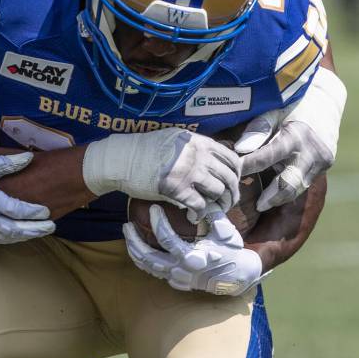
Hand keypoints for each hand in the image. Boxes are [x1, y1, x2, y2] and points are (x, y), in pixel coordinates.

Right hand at [83, 128, 241, 215]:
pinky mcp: (176, 189)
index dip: (236, 175)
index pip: (231, 159)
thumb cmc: (146, 149)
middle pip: (229, 178)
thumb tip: (218, 155)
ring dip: (219, 206)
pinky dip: (200, 215)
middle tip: (228, 203)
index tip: (232, 184)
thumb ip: (197, 146)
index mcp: (199, 142)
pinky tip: (195, 219)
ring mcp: (188, 172)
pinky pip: (199, 206)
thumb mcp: (176, 138)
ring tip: (213, 211)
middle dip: (232, 194)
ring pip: (218, 193)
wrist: (122, 159)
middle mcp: (197, 155)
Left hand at [123, 205, 263, 295]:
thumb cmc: (231, 250)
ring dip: (135, 250)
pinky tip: (136, 249)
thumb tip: (200, 195)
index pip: (167, 239)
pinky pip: (154, 272)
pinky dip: (143, 261)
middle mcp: (181, 270)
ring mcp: (178, 278)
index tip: (153, 208)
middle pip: (149, 257)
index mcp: (193, 257)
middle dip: (135, 240)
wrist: (237, 275)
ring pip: (148, 267)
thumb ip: (212, 212)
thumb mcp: (225, 230)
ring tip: (128, 234)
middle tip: (127, 225)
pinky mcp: (177, 282)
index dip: (157, 222)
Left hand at [235, 67, 345, 209]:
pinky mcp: (325, 165)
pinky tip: (276, 194)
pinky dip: (290, 188)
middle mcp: (311, 151)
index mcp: (295, 135)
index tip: (232, 172)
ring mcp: (321, 160)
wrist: (324, 102)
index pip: (266, 157)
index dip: (247, 166)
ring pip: (298, 187)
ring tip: (261, 202)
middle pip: (288, 184)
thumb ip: (258, 129)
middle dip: (270, 197)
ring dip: (279, 196)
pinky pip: (304, 182)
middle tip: (254, 205)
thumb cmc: (291, 104)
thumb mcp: (273, 110)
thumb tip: (240, 149)